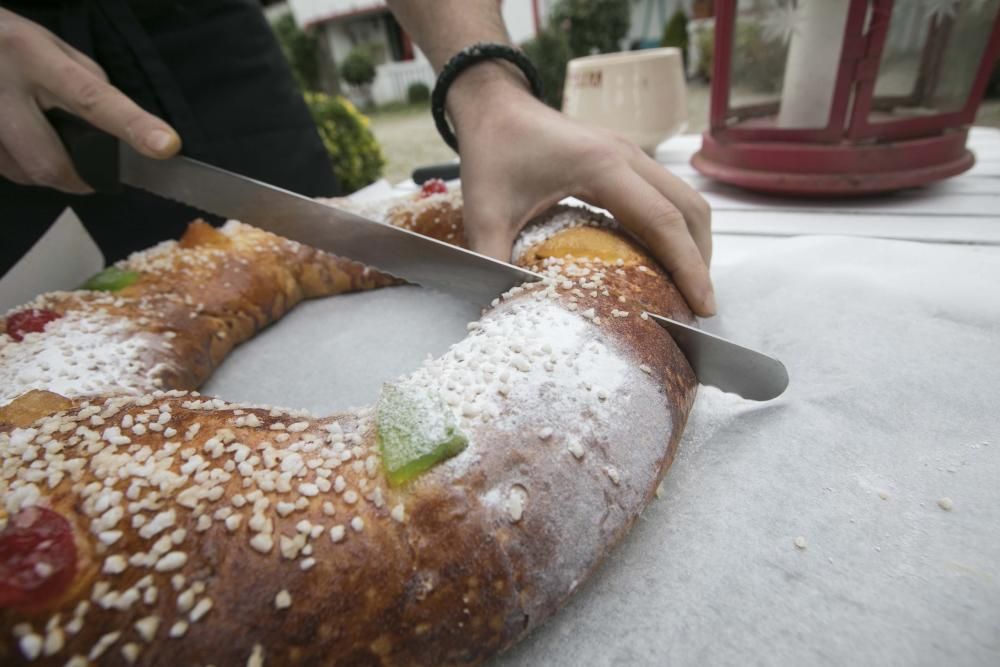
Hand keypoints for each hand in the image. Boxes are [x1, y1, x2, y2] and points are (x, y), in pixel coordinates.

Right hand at [0, 7, 180, 192]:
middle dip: (81, 177)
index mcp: (35, 58)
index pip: (91, 97)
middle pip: (52, 161)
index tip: (165, 145)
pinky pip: (10, 173)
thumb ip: (90, 88)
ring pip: (29, 174)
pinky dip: (27, 169)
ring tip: (47, 141)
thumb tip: (127, 130)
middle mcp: (3, 87)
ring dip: (52, 172)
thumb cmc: (16, 48)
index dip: (131, 125)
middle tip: (92, 170)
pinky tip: (22, 143)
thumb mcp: (56, 52)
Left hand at [449, 66, 715, 316]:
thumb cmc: (490, 153)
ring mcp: (630, 153)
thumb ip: (492, 262)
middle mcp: (628, 155)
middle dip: (701, 260)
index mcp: (602, 167)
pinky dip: (676, 227)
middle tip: (698, 308)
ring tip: (688, 287)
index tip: (703, 307)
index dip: (689, 268)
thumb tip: (502, 312)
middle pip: (689, 209)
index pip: (663, 222)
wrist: (492, 104)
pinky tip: (662, 258)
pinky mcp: (624, 157)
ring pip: (685, 198)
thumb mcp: (483, 213)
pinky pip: (665, 194)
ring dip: (694, 242)